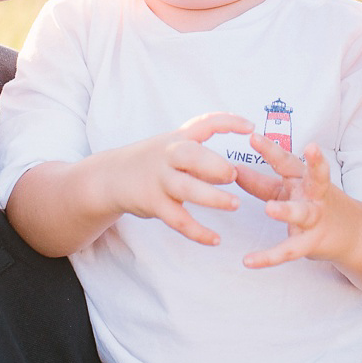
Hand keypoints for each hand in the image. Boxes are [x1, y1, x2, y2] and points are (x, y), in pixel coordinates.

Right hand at [98, 112, 253, 245]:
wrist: (111, 177)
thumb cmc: (152, 161)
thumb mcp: (172, 147)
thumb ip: (200, 153)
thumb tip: (232, 164)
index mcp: (178, 139)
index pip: (204, 123)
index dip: (228, 123)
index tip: (251, 127)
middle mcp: (168, 156)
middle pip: (191, 155)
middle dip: (214, 164)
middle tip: (234, 174)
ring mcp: (159, 180)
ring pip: (186, 189)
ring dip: (212, 197)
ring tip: (234, 204)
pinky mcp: (154, 204)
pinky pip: (178, 220)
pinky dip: (197, 232)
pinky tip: (215, 239)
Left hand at [234, 136, 361, 268]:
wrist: (355, 234)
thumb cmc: (316, 205)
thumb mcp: (291, 190)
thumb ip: (261, 183)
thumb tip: (234, 171)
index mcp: (303, 177)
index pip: (285, 160)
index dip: (269, 148)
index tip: (251, 136)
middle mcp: (310, 193)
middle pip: (298, 173)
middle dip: (282, 159)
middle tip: (271, 151)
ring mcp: (314, 217)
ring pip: (301, 212)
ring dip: (287, 210)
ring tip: (271, 209)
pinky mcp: (312, 242)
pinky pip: (289, 250)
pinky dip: (269, 257)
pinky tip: (248, 261)